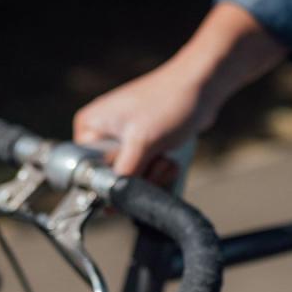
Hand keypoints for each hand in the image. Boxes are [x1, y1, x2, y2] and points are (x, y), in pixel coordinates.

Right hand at [73, 62, 208, 180]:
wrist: (201, 87)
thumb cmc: (169, 103)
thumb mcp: (142, 144)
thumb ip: (122, 176)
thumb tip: (108, 204)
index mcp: (89, 128)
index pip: (90, 173)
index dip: (112, 184)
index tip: (134, 180)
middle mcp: (102, 134)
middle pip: (115, 180)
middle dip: (140, 177)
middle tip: (155, 159)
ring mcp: (123, 141)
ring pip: (134, 180)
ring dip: (154, 175)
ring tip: (164, 155)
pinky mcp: (143, 146)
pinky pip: (147, 172)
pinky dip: (160, 170)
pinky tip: (169, 157)